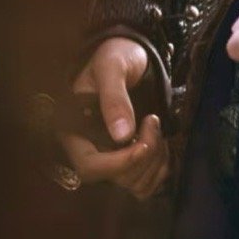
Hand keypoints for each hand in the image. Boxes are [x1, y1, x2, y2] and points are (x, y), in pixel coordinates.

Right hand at [60, 36, 169, 198]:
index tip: (142, 145)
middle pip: (116, 178)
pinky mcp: (132, 159)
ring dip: (155, 159)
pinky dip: (161, 167)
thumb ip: (114, 97)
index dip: (117, 164)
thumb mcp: (112, 68)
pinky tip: (162, 142)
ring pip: (135, 183)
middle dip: (143, 154)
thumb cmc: (115, 55)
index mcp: (76, 131)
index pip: (89, 166)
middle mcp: (92, 150)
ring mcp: (113, 157)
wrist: (131, 55)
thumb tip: (121, 135)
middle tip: (153, 120)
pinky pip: (147, 182)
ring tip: (156, 125)